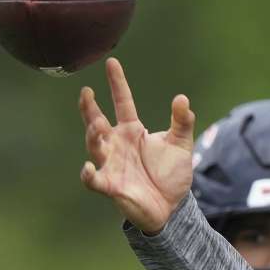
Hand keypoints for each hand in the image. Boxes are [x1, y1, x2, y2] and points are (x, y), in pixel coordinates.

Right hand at [78, 58, 195, 234]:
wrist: (172, 207)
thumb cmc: (171, 175)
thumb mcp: (181, 145)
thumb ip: (182, 123)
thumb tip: (182, 98)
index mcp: (132, 131)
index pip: (122, 102)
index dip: (117, 83)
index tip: (112, 62)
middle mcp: (117, 144)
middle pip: (97, 121)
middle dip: (89, 108)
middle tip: (86, 93)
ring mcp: (111, 164)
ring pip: (94, 146)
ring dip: (93, 135)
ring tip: (96, 124)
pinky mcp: (111, 186)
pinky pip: (94, 180)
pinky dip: (89, 175)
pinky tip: (88, 168)